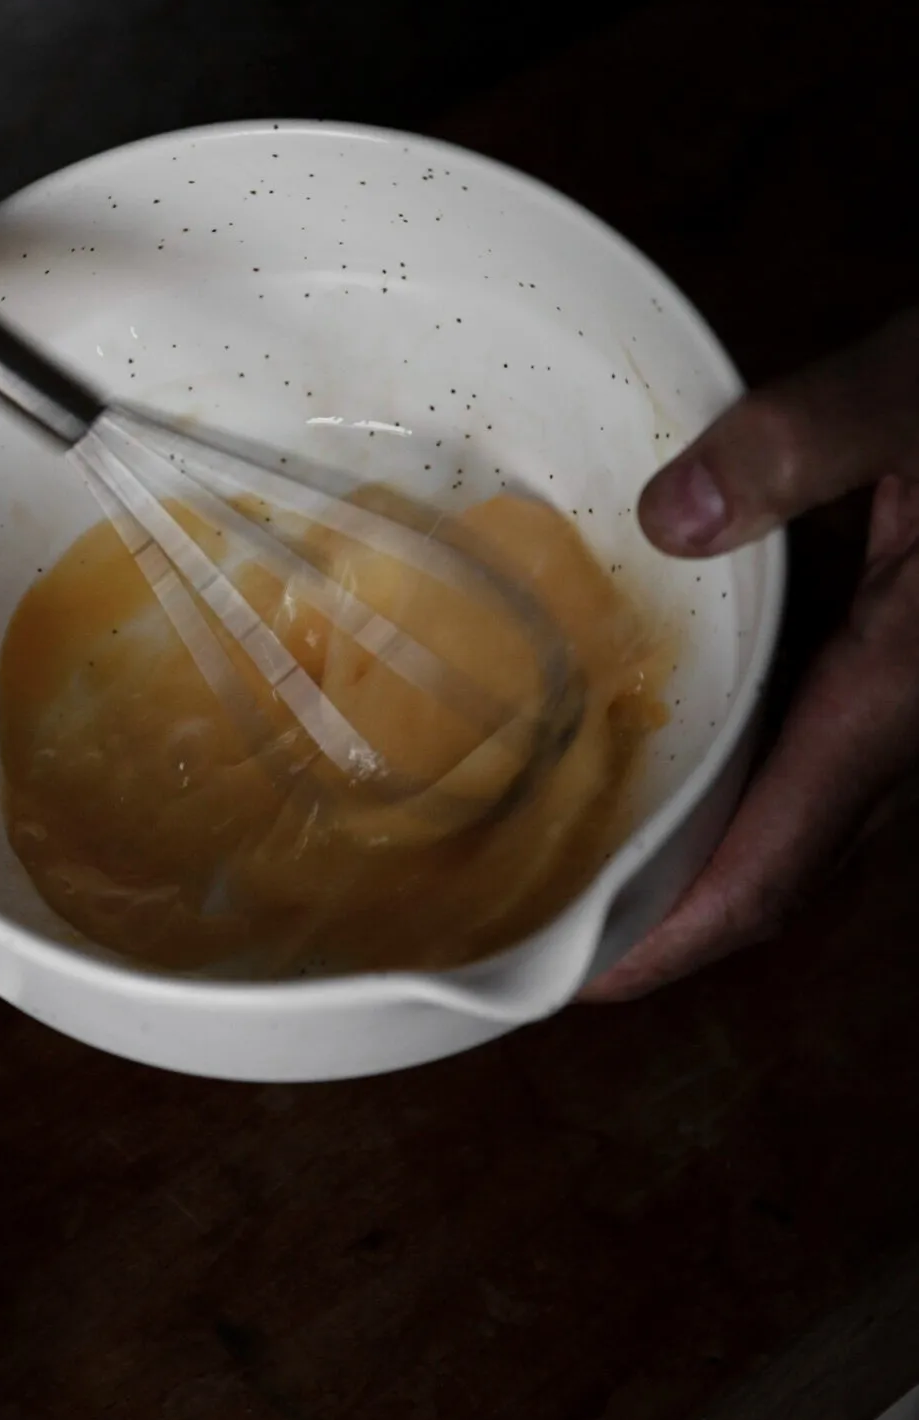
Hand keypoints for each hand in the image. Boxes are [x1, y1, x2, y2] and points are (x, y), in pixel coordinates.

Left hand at [584, 306, 918, 998]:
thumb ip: (809, 438)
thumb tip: (670, 519)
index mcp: (905, 690)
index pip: (774, 866)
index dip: (668, 939)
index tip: (573, 981)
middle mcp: (915, 719)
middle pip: (779, 861)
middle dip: (662, 911)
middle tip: (539, 917)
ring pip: (804, 807)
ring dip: (699, 839)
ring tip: (575, 843)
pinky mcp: (916, 654)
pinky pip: (820, 739)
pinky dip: (737, 759)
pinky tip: (662, 719)